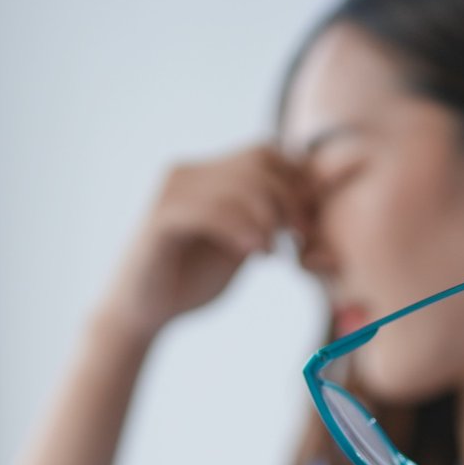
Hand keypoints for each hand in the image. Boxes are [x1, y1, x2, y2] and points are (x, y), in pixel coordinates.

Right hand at [94, 142, 310, 344]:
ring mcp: (172, 190)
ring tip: (271, 252)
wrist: (143, 312)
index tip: (307, 226)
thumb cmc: (192, 280)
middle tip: (298, 239)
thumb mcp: (245, 246)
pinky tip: (252, 252)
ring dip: (268, 218)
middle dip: (290, 199)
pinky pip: (213, 210)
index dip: (298, 183)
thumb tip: (320, 201)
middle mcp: (188, 172)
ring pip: (240, 183)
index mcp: (208, 173)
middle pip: (259, 161)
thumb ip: (274, 221)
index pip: (267, 151)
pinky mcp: (161, 217)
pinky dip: (241, 229)